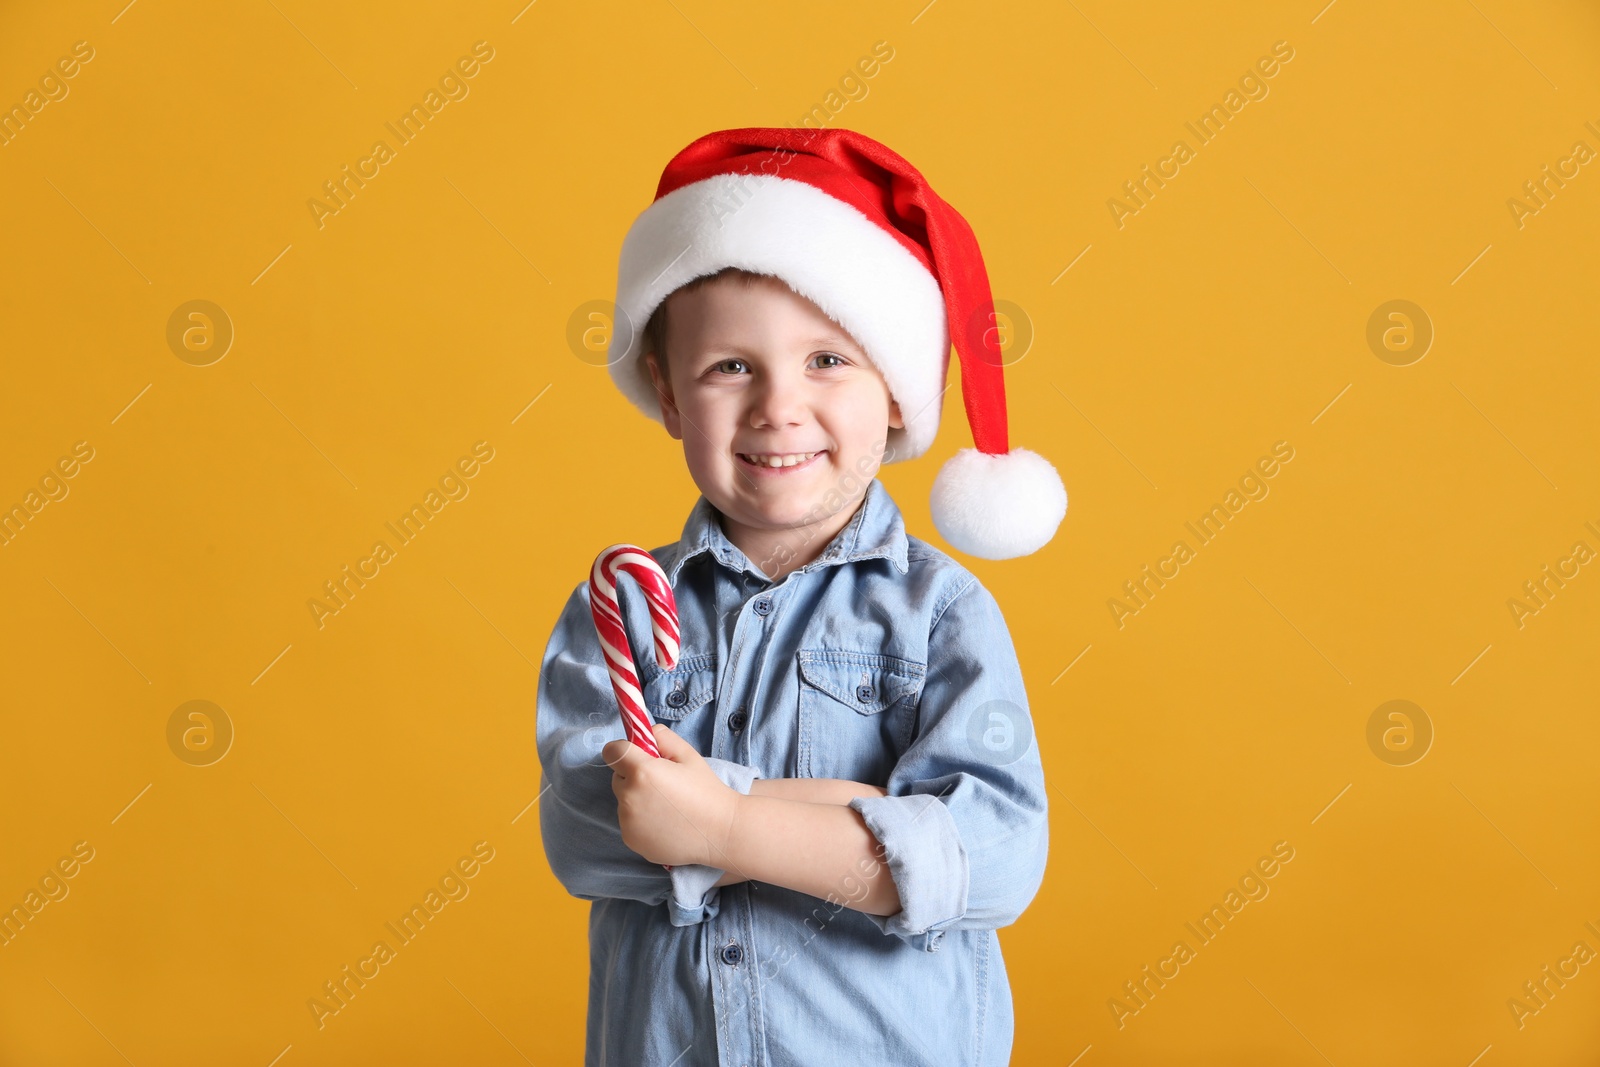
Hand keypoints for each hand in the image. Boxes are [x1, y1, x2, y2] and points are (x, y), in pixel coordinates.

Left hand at [602, 723, 741, 867]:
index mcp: (642, 772)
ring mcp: (628, 822)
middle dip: (634, 776)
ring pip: (624, 801)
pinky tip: (665, 823)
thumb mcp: (688, 755)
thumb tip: (645, 732)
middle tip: (663, 784)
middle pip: (618, 777)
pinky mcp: (631, 840)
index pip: (612, 751)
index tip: (638, 756)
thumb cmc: (706, 791)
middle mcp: (629, 798)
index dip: (624, 750)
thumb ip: (662, 737)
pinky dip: (641, 821)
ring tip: (667, 807)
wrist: (720, 832)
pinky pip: (629, 822)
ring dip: (637, 799)